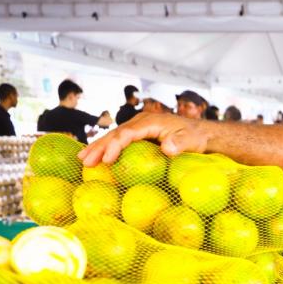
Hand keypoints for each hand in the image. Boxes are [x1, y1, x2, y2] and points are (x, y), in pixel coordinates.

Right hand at [78, 112, 209, 165]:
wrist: (200, 133)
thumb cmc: (196, 137)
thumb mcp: (191, 140)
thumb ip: (179, 143)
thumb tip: (166, 148)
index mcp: (150, 122)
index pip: (127, 134)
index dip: (115, 146)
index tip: (107, 161)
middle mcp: (140, 122)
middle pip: (115, 134)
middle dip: (99, 147)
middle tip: (85, 162)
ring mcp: (138, 128)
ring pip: (113, 137)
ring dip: (98, 148)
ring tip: (82, 159)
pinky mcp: (138, 135)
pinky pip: (119, 141)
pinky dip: (106, 148)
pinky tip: (96, 158)